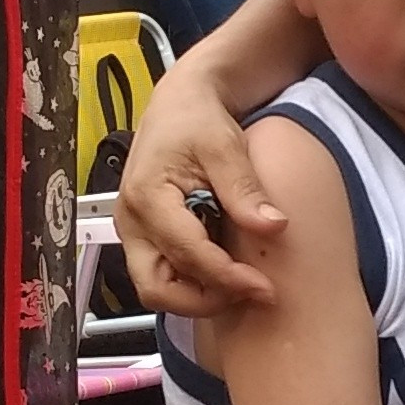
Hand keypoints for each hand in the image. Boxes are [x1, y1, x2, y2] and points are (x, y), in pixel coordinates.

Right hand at [117, 49, 280, 315]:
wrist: (181, 105)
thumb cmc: (198, 119)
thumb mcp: (225, 147)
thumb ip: (245, 189)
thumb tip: (274, 227)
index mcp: (147, 196)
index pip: (186, 253)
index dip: (226, 277)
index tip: (263, 287)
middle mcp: (131, 221)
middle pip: (156, 288)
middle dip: (204, 300)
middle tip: (249, 293)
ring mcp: (134, 233)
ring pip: (157, 288)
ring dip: (199, 296)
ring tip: (242, 284)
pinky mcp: (146, 237)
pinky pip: (165, 275)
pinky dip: (195, 283)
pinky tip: (229, 271)